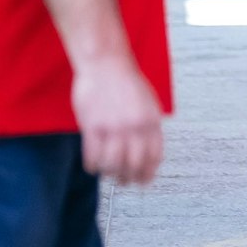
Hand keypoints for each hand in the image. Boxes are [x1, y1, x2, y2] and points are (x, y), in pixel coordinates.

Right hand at [72, 57, 163, 185]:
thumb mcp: (149, 103)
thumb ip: (150, 126)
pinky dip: (93, 166)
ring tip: (108, 174)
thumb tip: (151, 150)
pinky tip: (93, 166)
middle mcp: (135, 127)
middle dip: (130, 178)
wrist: (106, 64)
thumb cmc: (127, 81)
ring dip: (110, 174)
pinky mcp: (92, 127)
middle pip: (134, 165)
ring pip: (112, 164)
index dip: (148, 172)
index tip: (144, 181)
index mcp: (151, 122)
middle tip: (125, 183)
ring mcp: (113, 128)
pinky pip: (93, 155)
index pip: (154, 156)